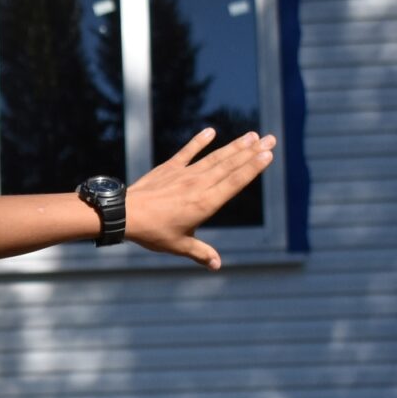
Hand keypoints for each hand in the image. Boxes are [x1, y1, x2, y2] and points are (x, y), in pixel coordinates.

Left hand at [123, 128, 275, 268]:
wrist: (125, 214)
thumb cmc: (153, 232)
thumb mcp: (179, 246)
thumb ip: (201, 253)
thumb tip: (217, 265)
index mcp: (205, 204)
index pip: (235, 182)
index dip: (253, 168)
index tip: (268, 155)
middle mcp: (199, 185)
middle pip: (230, 166)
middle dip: (252, 152)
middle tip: (271, 139)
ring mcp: (184, 174)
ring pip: (215, 157)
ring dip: (234, 146)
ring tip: (252, 136)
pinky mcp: (169, 168)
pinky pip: (187, 152)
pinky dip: (199, 142)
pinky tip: (211, 132)